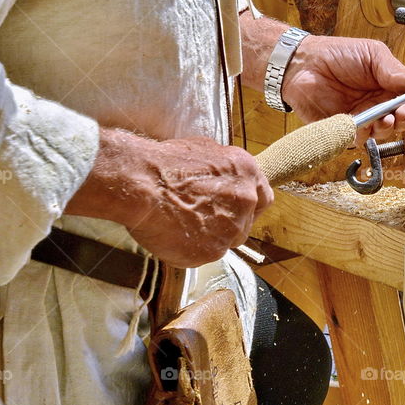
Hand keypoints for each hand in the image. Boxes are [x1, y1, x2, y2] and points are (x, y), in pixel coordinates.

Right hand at [66, 128, 273, 266]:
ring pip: (226, 241)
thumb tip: (222, 175)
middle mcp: (246, 200)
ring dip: (209, 238)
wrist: (141, 183)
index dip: (248, 207)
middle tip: (202, 221)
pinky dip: (191, 250)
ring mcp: (231, 228)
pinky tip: (173, 236)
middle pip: (245, 223)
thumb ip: (222, 169)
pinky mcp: (213, 251)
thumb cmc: (164, 163)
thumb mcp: (202, 149)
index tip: (235, 211)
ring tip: (182, 226)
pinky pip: (206, 255)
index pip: (262, 198)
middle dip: (228, 225)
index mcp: (247, 172)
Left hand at [281, 35, 404, 141]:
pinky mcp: (345, 130)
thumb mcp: (373, 56)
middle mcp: (379, 105)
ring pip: (384, 133)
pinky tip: (366, 123)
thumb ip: (396, 71)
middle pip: (403, 120)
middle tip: (404, 112)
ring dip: (389, 128)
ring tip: (386, 118)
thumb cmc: (338, 55)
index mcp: (390, 86)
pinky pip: (359, 138)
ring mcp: (363, 118)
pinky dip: (366, 133)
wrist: (304, 64)